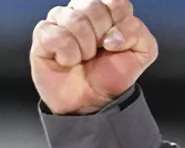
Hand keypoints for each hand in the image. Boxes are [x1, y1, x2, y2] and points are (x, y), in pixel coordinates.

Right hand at [31, 0, 157, 115]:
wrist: (93, 100)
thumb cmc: (112, 74)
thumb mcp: (142, 53)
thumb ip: (139, 33)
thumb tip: (113, 34)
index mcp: (106, 10)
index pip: (116, 2)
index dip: (120, 24)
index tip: (117, 43)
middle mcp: (81, 10)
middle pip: (94, 6)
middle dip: (101, 36)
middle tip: (99, 51)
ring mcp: (60, 20)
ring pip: (74, 20)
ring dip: (85, 48)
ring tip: (84, 58)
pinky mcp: (42, 34)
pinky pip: (57, 36)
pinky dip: (68, 55)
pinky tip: (68, 61)